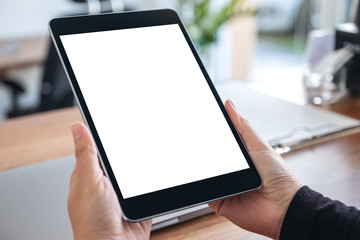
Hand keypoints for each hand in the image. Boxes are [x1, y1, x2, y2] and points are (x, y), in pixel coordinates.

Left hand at [68, 122, 151, 239]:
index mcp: (88, 174)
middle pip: (117, 155)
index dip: (104, 133)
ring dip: (139, 163)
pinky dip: (150, 177)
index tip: (114, 118)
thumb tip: (77, 127)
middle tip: (136, 135)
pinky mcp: (136, 199)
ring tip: (145, 156)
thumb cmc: (92, 221)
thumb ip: (86, 154)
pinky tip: (153, 171)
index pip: (95, 146)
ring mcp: (121, 190)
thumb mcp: (88, 181)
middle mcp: (105, 181)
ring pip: (133, 167)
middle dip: (126, 148)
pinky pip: (146, 182)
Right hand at [209, 100, 302, 238]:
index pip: (217, 139)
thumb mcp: (259, 145)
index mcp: (238, 154)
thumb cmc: (279, 177)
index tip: (198, 118)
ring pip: (203, 171)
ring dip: (200, 166)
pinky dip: (200, 184)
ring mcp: (222, 183)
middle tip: (192, 136)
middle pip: (207, 154)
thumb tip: (229, 105)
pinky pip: (203, 190)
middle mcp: (228, 168)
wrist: (283, 207)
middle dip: (200, 147)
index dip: (207, 130)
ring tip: (199, 157)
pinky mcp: (217, 199)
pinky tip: (202, 176)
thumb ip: (242, 126)